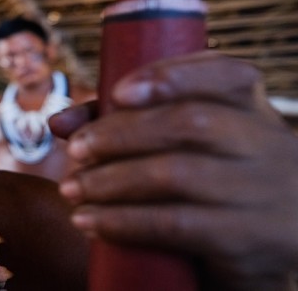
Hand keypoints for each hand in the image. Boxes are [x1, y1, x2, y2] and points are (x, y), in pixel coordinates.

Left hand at [50, 52, 297, 289]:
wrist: (262, 253)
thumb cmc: (207, 188)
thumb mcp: (178, 147)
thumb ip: (122, 123)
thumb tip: (59, 123)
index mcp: (253, 109)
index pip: (225, 73)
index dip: (170, 76)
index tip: (118, 92)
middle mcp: (269, 143)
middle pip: (191, 122)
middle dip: (120, 133)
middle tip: (74, 150)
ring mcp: (265, 192)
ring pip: (178, 173)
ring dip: (110, 180)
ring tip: (72, 189)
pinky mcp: (250, 239)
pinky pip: (177, 224)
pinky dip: (123, 221)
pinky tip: (90, 222)